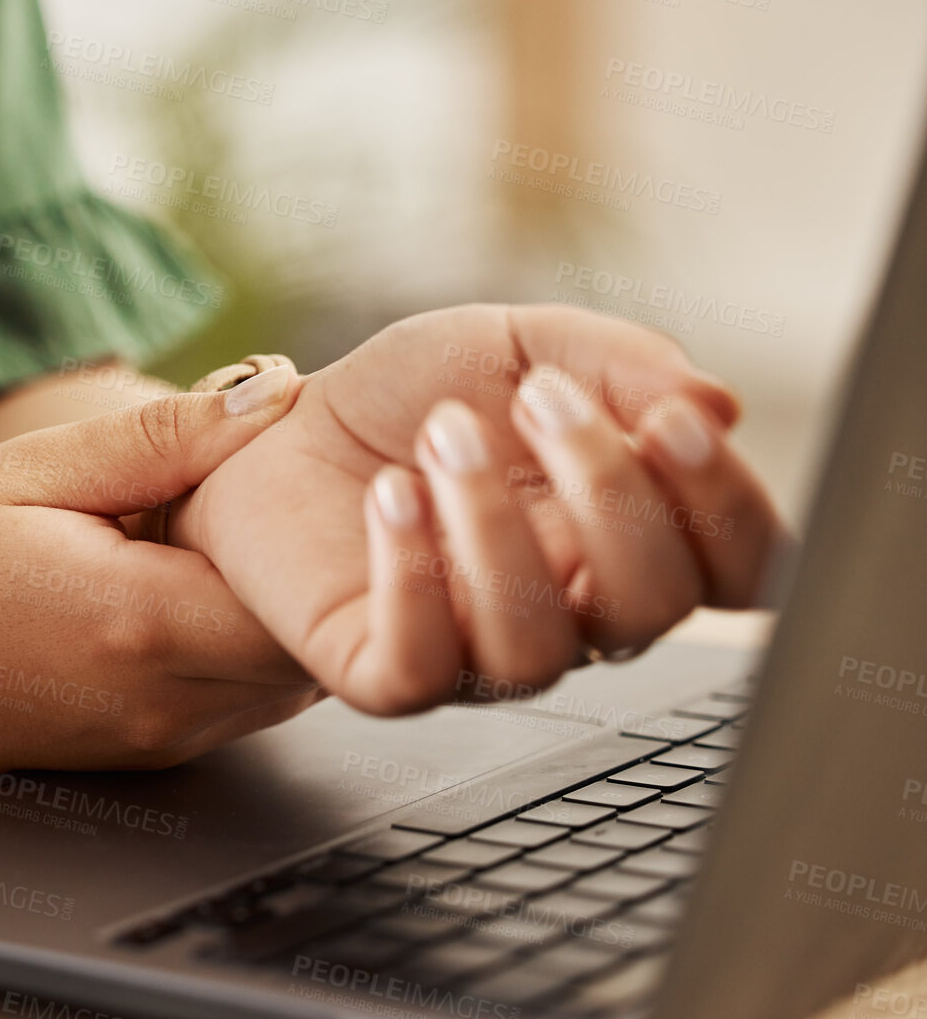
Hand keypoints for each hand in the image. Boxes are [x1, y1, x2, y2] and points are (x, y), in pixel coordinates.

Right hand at [0, 368, 320, 783]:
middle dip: (329, 567)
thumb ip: (165, 436)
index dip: (349, 531)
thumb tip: (281, 391)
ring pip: (293, 677)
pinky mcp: (151, 756)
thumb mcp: (32, 469)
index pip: (318, 596)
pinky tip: (200, 580)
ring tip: (241, 528)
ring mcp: (164, 742)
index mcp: (144, 625)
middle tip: (303, 483)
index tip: (333, 465)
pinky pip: (246, 697)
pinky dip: (249, 640)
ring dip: (289, 605)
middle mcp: (169, 703)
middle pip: (320, 643)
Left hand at [173, 303, 784, 715]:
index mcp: (626, 539)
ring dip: (494, 526)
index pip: (739, 570)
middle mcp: (570, 612)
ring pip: (536, 647)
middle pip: (650, 608)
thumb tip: (716, 405)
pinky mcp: (385, 672)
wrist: (280, 435)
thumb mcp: (518, 346)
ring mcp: (478, 654)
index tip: (671, 420)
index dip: (729, 507)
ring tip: (443, 434)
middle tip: (539, 397)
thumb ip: (619, 362)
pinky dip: (412, 575)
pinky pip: (423, 665)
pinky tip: (390, 495)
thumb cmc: (412, 399)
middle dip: (608, 493)